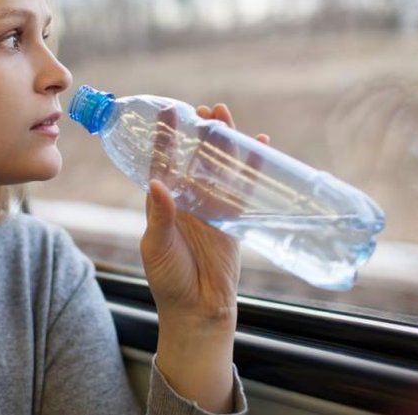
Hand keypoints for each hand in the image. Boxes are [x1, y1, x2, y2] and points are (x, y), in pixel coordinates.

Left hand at [140, 103, 267, 411]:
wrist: (197, 309)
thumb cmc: (168, 278)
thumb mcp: (156, 245)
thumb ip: (159, 215)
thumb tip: (157, 182)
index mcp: (163, 201)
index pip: (163, 161)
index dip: (165, 138)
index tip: (166, 112)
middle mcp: (188, 199)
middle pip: (195, 157)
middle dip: (200, 132)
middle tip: (204, 108)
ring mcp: (212, 206)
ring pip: (220, 166)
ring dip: (224, 141)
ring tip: (224, 114)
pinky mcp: (234, 217)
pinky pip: (244, 186)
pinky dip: (253, 165)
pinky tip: (261, 143)